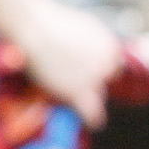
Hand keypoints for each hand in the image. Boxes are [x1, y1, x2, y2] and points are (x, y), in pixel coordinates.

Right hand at [17, 0, 124, 129]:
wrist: (36, 29)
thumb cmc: (55, 24)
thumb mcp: (87, 27)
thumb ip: (97, 44)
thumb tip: (105, 56)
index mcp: (111, 47)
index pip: (112, 67)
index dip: (98, 69)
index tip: (85, 70)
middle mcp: (107, 64)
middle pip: (104, 81)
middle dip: (91, 80)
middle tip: (69, 75)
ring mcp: (94, 79)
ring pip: (96, 95)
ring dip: (85, 94)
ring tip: (63, 83)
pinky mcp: (79, 92)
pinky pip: (92, 112)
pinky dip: (93, 118)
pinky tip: (95, 123)